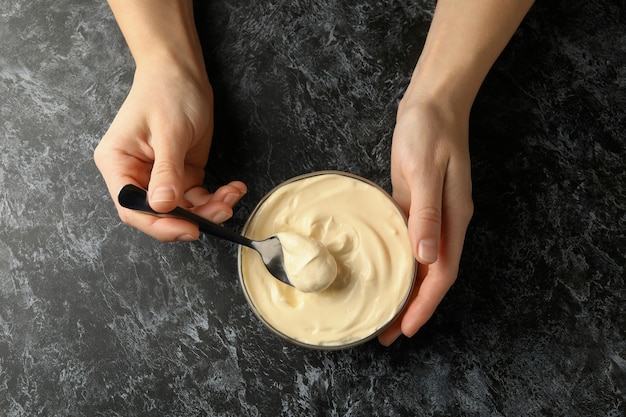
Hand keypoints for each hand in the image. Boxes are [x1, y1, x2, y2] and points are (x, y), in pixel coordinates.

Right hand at [94, 62, 245, 240]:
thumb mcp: (170, 132)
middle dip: (192, 217)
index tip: (190, 228)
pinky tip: (233, 189)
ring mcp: (158, 177)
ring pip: (181, 209)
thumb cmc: (168, 91)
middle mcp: (134, 175)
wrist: (182, 72)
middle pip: (158, 214)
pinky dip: (215, 198)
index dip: (159, 224)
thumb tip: (162, 206)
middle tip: (221, 211)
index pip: (132, 207)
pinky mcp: (181, 174)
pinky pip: (196, 197)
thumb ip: (167, 171)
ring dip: (209, 208)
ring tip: (231, 195)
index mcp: (117, 164)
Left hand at [379, 98, 473, 345]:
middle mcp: (446, 223)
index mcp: (453, 219)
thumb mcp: (425, 171)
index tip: (405, 329)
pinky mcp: (417, 205)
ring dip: (405, 289)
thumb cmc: (428, 132)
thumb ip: (426, 214)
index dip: (424, 305)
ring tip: (383, 312)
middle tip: (387, 333)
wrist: (432, 103)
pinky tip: (384, 272)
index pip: (442, 274)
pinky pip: (409, 244)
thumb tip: (425, 257)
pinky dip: (400, 264)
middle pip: (432, 276)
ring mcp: (432, 215)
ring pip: (421, 264)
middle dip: (412, 307)